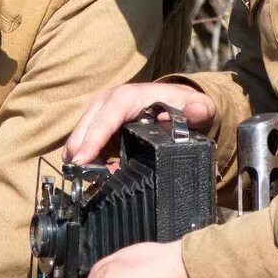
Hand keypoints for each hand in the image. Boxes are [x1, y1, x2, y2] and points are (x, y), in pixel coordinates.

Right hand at [64, 82, 215, 165]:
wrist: (173, 102)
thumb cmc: (182, 104)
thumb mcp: (196, 106)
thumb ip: (200, 109)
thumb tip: (196, 111)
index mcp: (126, 96)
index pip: (105, 117)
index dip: (92, 138)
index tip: (82, 160)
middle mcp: (106, 102)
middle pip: (83, 130)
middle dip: (83, 156)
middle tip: (97, 180)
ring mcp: (97, 114)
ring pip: (77, 140)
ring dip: (86, 162)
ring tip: (106, 178)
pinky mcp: (94, 126)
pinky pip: (81, 146)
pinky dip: (87, 162)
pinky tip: (104, 173)